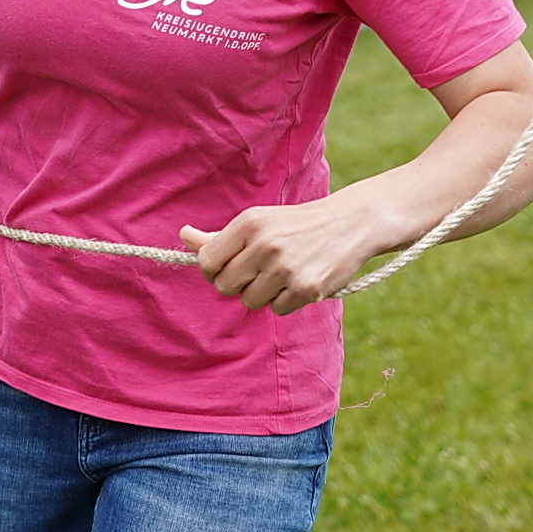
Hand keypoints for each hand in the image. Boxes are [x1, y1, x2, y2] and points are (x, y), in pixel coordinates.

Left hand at [184, 199, 378, 315]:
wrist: (349, 224)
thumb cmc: (294, 225)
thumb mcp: (257, 222)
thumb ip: (218, 236)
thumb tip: (183, 236)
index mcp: (249, 223)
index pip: (207, 262)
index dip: (213, 270)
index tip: (227, 267)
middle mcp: (265, 244)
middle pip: (225, 286)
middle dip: (237, 283)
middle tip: (257, 271)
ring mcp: (285, 268)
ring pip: (249, 301)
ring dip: (262, 293)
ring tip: (280, 274)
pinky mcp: (306, 289)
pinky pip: (276, 310)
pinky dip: (284, 300)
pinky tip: (298, 281)